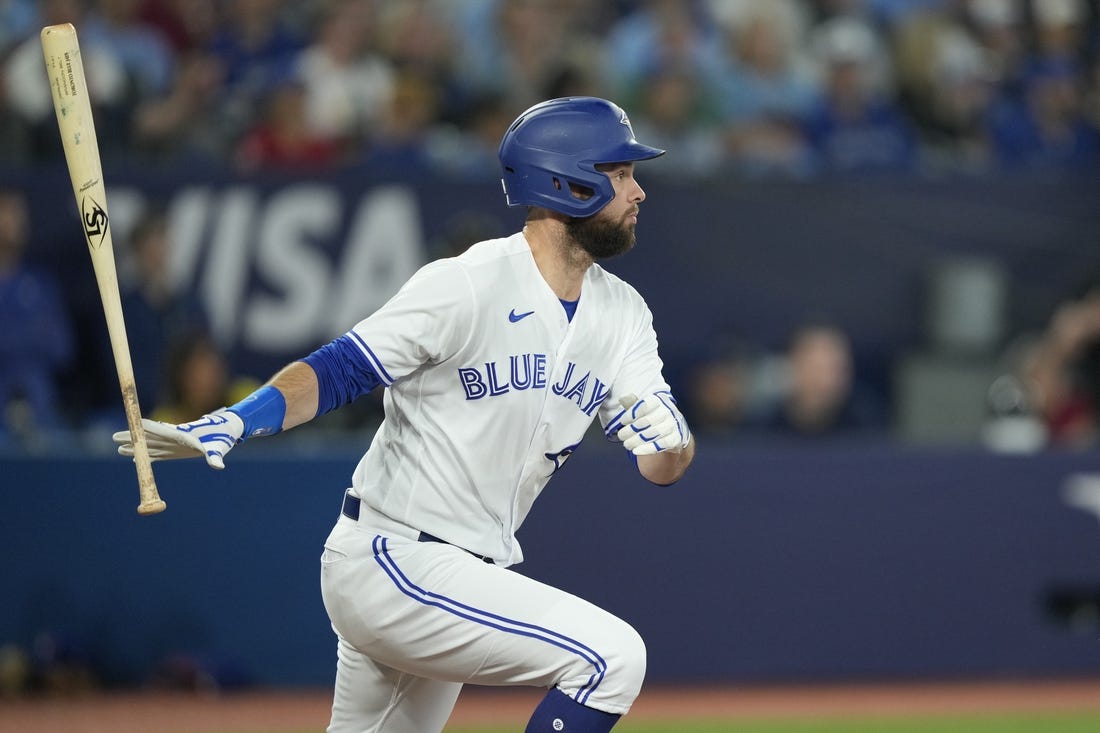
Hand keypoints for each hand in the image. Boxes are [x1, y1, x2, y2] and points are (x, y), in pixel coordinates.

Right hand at [113, 409, 244, 469]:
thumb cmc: (223, 438)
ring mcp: (175, 444)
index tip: (131, 425)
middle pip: (150, 437)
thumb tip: (218, 466)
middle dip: (132, 437)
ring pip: (151, 445)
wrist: (227, 431)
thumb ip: (215, 457)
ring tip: (118, 449)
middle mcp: (175, 438)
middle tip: (113, 437)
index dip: (145, 428)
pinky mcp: (178, 450)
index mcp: (182, 435)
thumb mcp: (219, 448)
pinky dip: (147, 456)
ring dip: (136, 447)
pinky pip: (158, 453)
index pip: (159, 430)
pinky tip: (136, 460)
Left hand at [616, 392, 690, 455]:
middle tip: (621, 436)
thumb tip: (623, 398)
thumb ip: (634, 403)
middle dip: (630, 430)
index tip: (623, 422)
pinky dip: (646, 449)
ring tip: (627, 444)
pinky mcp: (675, 438)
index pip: (643, 406)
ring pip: (650, 434)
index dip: (631, 414)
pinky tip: (636, 450)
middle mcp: (667, 411)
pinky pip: (659, 445)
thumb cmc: (655, 415)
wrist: (676, 427)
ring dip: (635, 441)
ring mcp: (672, 425)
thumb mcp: (646, 406)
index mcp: (659, 400)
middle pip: (645, 422)